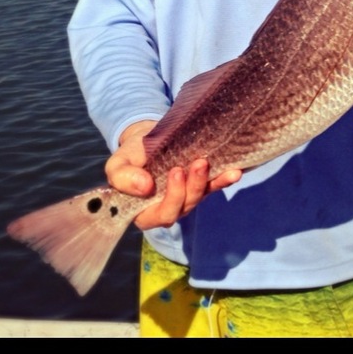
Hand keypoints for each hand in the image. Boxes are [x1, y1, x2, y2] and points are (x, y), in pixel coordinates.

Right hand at [105, 120, 241, 229]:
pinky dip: (225, 179)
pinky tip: (235, 171)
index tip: (175, 172)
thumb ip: (122, 178)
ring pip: (201, 196)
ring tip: (207, 162)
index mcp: (146, 211)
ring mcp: (188, 197)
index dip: (172, 198)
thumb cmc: (131, 156)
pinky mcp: (202, 184)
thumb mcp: (117, 164)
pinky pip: (215, 185)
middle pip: (185, 206)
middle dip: (193, 187)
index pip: (162, 215)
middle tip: (196, 163)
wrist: (147, 138)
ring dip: (209, 181)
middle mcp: (170, 208)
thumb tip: (144, 187)